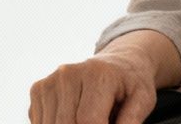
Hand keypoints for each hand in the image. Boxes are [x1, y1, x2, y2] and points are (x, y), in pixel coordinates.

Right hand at [29, 48, 158, 123]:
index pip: (88, 120)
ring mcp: (50, 81)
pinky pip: (41, 123)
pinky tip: (75, 118)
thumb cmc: (131, 83)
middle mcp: (68, 73)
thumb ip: (131, 120)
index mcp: (97, 74)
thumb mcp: (142, 99)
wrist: (118, 62)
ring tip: (92, 118)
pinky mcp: (38, 89)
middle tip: (103, 121)